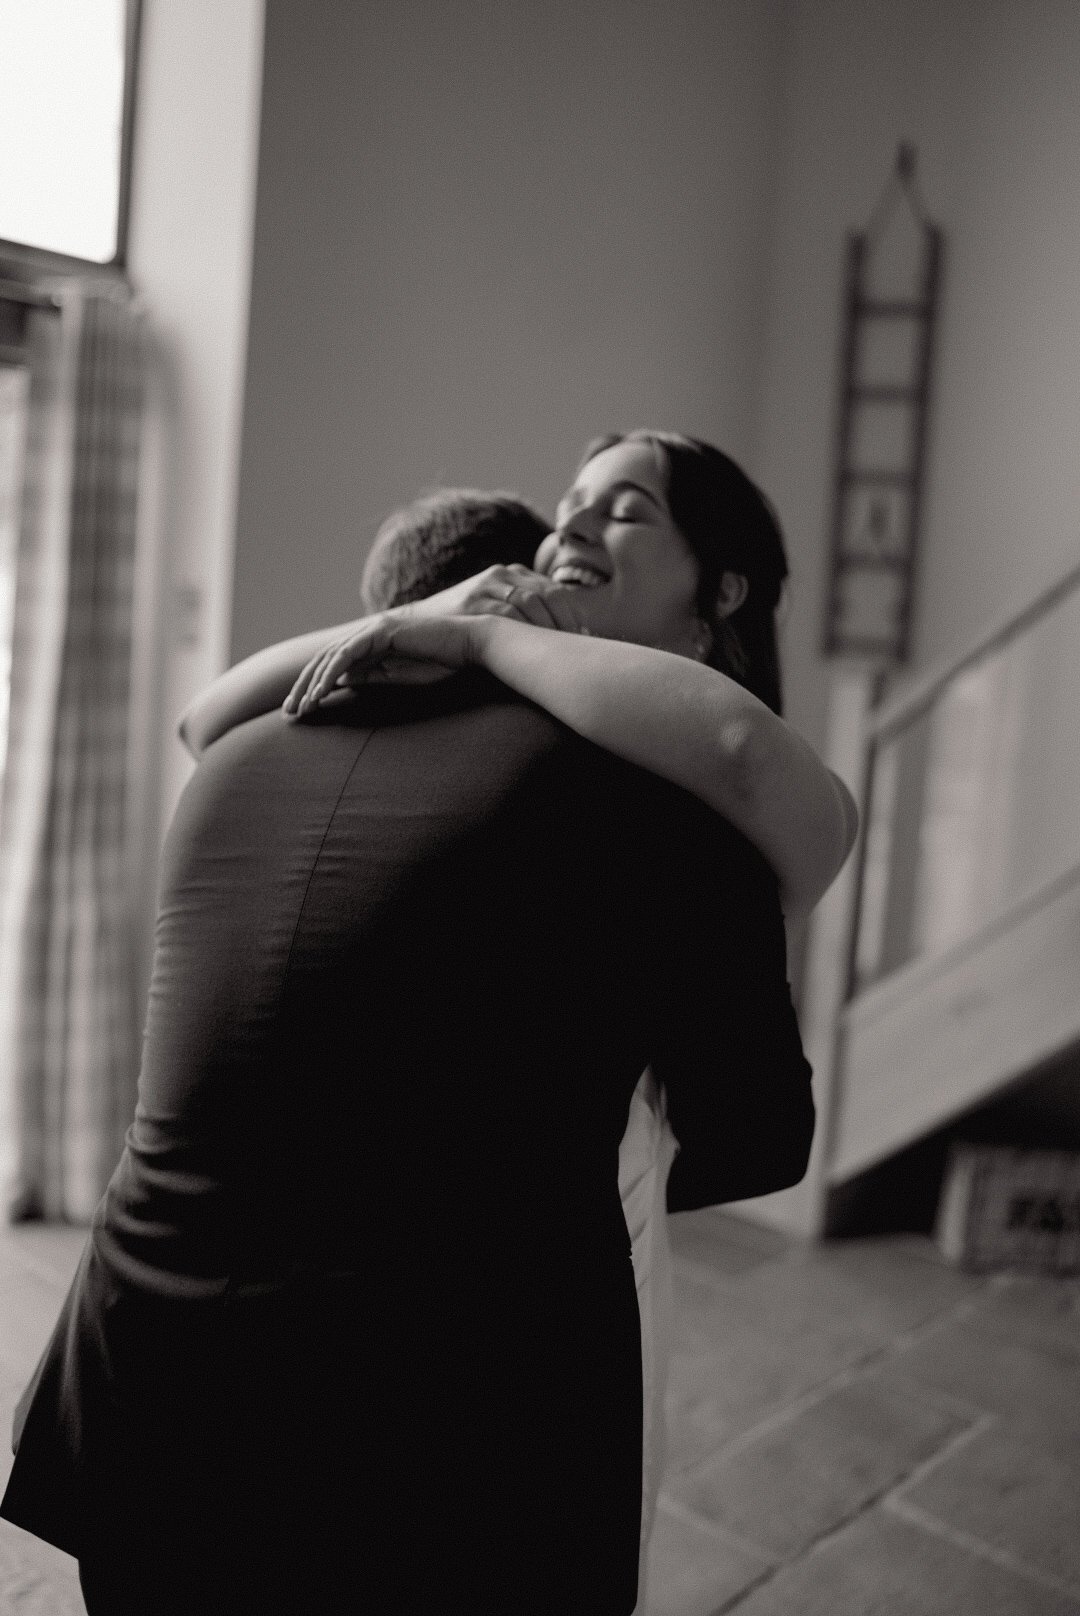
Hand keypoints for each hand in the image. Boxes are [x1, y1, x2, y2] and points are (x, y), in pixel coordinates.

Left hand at [283, 611, 484, 715]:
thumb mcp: (398, 676)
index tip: (303, 713)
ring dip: (313, 683)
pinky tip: (321, 692)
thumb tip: (340, 682)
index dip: (314, 689)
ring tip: (302, 707)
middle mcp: (366, 635)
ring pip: (331, 657)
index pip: (334, 667)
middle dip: (304, 687)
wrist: (469, 646)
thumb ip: (369, 676)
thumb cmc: (442, 662)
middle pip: (325, 661)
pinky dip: (332, 673)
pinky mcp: (380, 632)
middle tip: (290, 714)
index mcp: (371, 647)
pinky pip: (348, 654)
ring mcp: (372, 631)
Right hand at [408, 565, 584, 632]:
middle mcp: (502, 575)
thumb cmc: (467, 628)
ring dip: (548, 627)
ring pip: (529, 603)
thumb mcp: (500, 615)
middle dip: (565, 622)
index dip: (573, 615)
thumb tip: (572, 639)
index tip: (584, 639)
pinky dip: (522, 631)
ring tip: (559, 650)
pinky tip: (533, 648)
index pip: (555, 591)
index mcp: (514, 574)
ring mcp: (486, 586)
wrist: (420, 625)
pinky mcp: (472, 602)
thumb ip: (529, 617)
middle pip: (547, 595)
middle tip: (577, 647)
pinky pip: (504, 615)